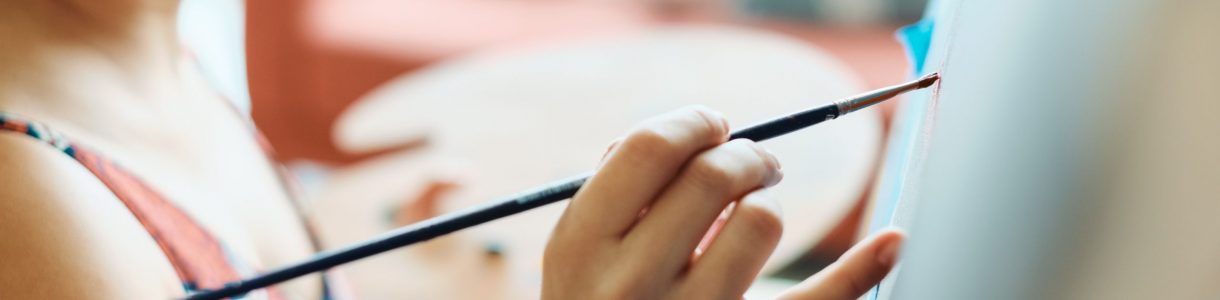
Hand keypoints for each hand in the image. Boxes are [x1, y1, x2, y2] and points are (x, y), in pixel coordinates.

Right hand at [542, 106, 903, 298]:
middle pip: (712, 175)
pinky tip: (891, 242)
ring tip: (759, 210)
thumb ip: (611, 196)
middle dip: (747, 153)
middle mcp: (630, 284)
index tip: (714, 127)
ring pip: (761, 220)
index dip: (693, 122)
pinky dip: (860, 269)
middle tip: (756, 162)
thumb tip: (690, 135)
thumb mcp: (576, 258)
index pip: (649, 148)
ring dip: (769, 200)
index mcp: (580, 246)